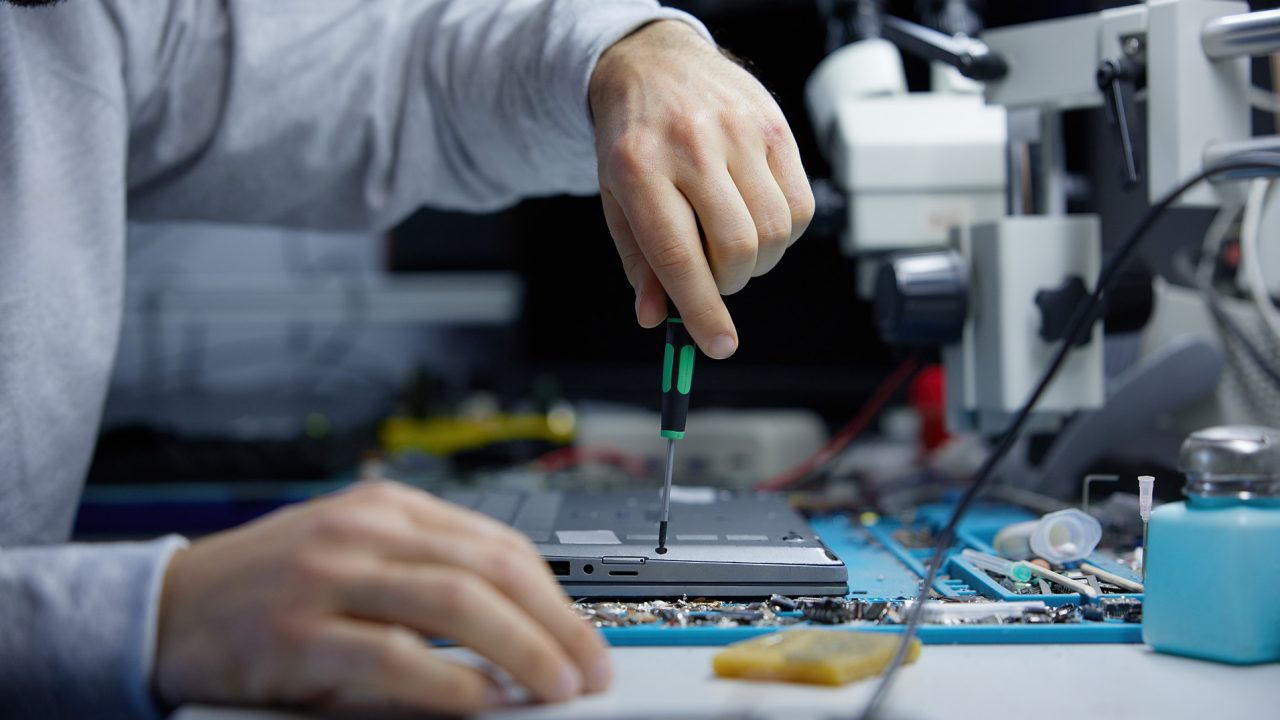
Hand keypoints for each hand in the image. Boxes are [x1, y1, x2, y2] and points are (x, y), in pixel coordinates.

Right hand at [154, 481, 610, 713]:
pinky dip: (449, 680)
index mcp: (388, 508)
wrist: (168, 607)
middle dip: (555, 622)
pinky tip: (483, 698)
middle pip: (489, 568)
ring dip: (521, 647)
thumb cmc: (272, 586)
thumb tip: (520, 632)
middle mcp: (363, 530)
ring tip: (557, 685)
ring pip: (454, 601)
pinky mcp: (297, 634)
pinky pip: (393, 654)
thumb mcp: (356, 557)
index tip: (585, 634)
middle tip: (590, 666)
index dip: (555, 594)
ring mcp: (328, 576)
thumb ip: (428, 578)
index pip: (497, 542)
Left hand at [590, 20, 813, 358]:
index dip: (702, 310)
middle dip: (729, 283)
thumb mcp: (616, 199)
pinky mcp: (776, 126)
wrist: (653, 63)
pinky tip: (758, 219)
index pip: (678, 256)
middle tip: (714, 276)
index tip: (718, 345)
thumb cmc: (633, 138)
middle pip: (736, 248)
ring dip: (758, 262)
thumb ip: (638, 260)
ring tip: (732, 245)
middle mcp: (691, 146)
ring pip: (775, 232)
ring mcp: (739, 132)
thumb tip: (655, 316)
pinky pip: (801, 206)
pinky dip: (785, 233)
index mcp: (639, 168)